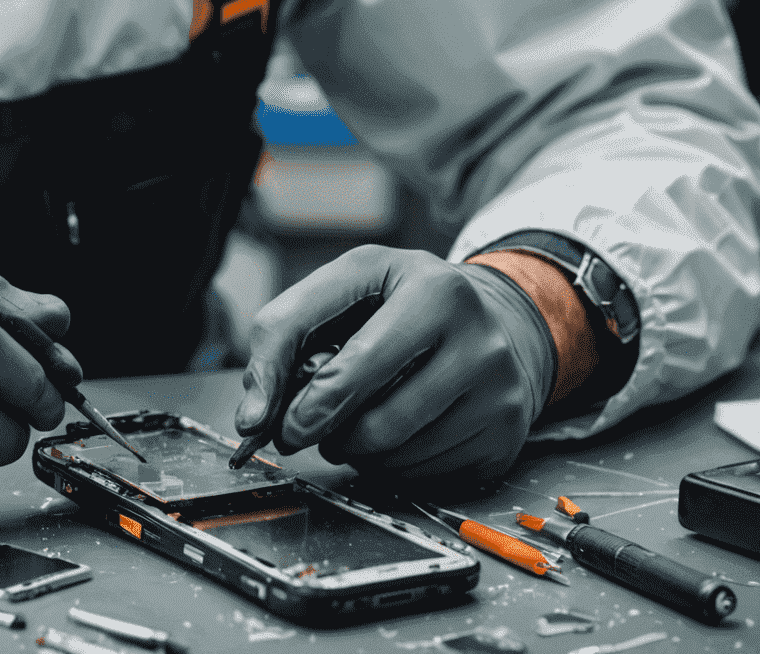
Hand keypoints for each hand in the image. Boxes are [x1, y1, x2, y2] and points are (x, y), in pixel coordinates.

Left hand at [234, 246, 555, 492]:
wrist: (495, 320)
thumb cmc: (401, 301)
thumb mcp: (343, 288)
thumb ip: (284, 334)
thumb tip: (253, 416)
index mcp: (427, 286)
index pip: (354, 361)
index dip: (306, 401)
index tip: (276, 426)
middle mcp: (474, 334)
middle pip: (377, 417)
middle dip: (327, 432)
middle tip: (301, 432)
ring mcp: (497, 388)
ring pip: (399, 452)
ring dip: (357, 450)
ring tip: (351, 422)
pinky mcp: (506, 433)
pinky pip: (428, 473)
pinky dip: (394, 464)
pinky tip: (393, 434)